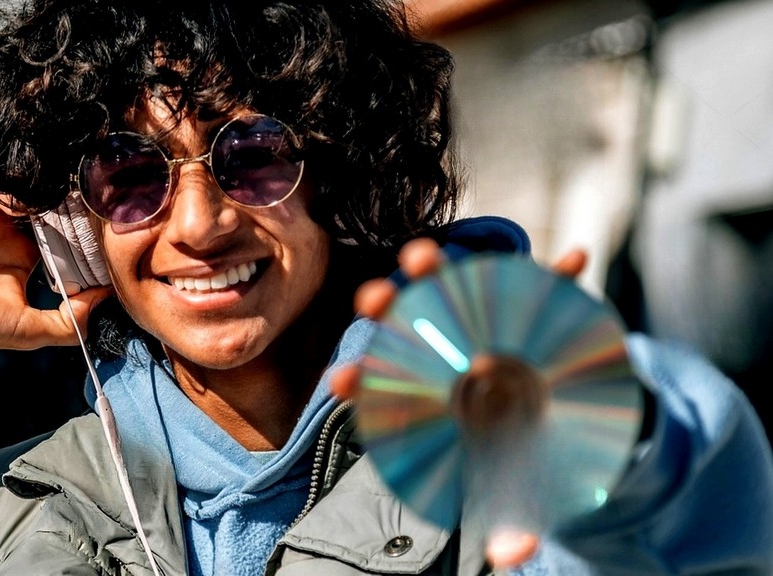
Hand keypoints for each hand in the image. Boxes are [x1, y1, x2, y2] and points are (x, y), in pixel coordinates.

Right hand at [0, 194, 111, 361]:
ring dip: (29, 190)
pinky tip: (13, 199)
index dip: (75, 221)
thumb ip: (67, 323)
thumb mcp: (28, 331)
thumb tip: (104, 300)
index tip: (92, 219)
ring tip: (45, 196)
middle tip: (74, 196)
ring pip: (12, 190)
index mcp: (26, 251)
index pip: (59, 227)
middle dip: (56, 198)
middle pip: (39, 202)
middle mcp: (6, 229)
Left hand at [330, 238, 587, 569]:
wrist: (571, 423)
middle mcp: (452, 348)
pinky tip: (576, 262)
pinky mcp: (539, 309)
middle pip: (407, 318)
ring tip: (426, 257)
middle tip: (376, 299)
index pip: (386, 381)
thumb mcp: (510, 487)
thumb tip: (510, 555)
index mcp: (435, 391)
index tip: (340, 382)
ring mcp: (491, 322)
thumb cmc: (521, 451)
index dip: (360, 379)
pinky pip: (547, 287)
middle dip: (383, 302)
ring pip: (456, 285)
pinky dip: (559, 274)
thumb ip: (506, 515)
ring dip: (437, 266)